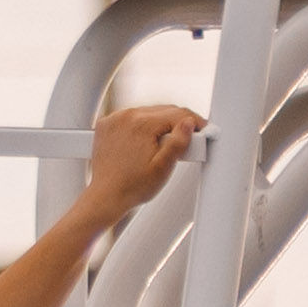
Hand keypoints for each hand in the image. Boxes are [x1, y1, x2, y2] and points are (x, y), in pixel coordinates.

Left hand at [73, 98, 203, 229]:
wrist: (106, 196)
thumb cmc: (132, 187)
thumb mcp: (164, 168)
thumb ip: (179, 142)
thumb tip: (189, 124)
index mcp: (142, 124)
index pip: (178, 113)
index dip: (195, 122)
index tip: (202, 130)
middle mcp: (126, 116)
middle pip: (163, 110)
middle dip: (178, 123)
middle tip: (187, 142)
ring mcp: (114, 119)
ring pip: (148, 112)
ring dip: (160, 124)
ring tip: (163, 146)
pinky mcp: (106, 125)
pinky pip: (132, 118)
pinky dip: (142, 126)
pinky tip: (145, 143)